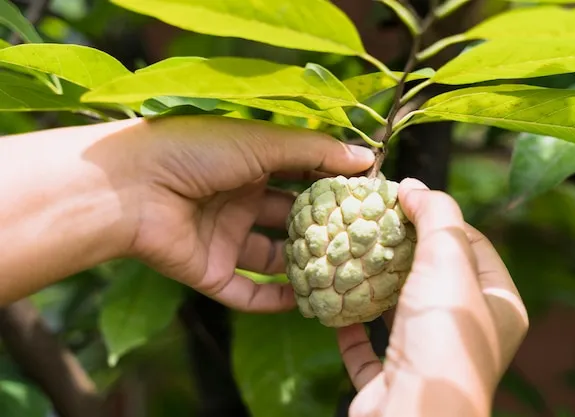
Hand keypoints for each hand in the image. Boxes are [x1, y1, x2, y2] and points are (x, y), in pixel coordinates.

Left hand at [124, 115, 374, 312]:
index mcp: (249, 164)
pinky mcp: (210, 272)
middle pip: (291, 220)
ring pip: (274, 260)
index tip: (371, 195)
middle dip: (324, 229)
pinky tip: (306, 302)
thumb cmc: (196, 151)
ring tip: (344, 274)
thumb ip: (314, 151)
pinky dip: (275, 301)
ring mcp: (225, 238)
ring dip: (304, 267)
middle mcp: (239, 201)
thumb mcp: (262, 142)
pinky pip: (248, 293)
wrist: (131, 187)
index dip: (333, 184)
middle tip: (365, 239)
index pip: (301, 176)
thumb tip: (366, 158)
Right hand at [336, 179, 528, 416]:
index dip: (440, 218)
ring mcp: (428, 356)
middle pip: (433, 275)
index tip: (405, 199)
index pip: (474, 244)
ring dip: (374, 285)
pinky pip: (369, 346)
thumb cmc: (441, 336)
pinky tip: (335, 303)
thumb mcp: (448, 261)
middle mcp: (467, 332)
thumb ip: (436, 216)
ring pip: (399, 310)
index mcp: (498, 306)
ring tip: (350, 254)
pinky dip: (352, 324)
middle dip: (401, 249)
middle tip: (372, 222)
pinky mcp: (392, 378)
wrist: (412, 415)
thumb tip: (414, 187)